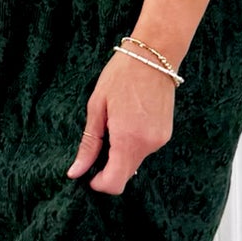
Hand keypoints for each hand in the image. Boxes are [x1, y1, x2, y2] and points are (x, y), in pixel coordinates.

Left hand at [67, 47, 175, 194]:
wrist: (154, 56)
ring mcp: (160, 140)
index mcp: (128, 139)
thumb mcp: (97, 108)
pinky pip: (145, 150)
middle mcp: (148, 145)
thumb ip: (89, 144)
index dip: (99, 184)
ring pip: (135, 162)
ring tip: (114, 125)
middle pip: (125, 175)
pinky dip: (133, 145)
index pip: (114, 182)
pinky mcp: (166, 134)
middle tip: (98, 145)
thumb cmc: (121, 76)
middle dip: (108, 170)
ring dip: (121, 154)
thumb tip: (75, 172)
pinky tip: (128, 122)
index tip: (88, 174)